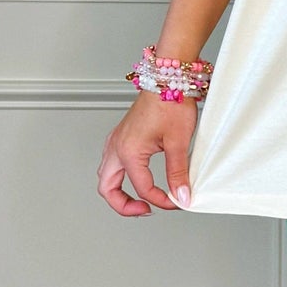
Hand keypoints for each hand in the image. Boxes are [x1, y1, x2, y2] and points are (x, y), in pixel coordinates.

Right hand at [97, 92, 198, 215]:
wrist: (168, 76)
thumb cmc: (170, 101)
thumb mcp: (178, 142)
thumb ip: (178, 173)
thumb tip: (180, 196)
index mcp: (127, 152)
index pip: (142, 188)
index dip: (161, 200)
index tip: (176, 202)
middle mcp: (116, 147)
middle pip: (108, 189)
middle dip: (124, 205)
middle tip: (145, 210)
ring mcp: (116, 140)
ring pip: (106, 176)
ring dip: (119, 191)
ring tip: (139, 199)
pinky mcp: (121, 135)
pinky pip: (112, 163)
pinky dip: (121, 176)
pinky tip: (136, 176)